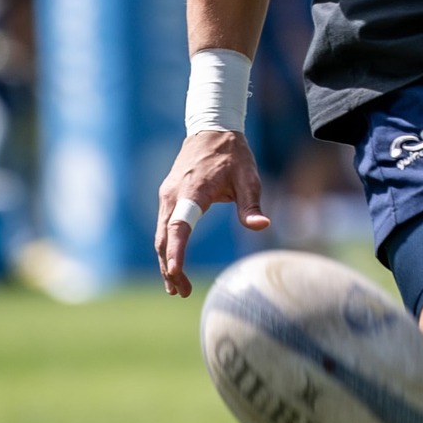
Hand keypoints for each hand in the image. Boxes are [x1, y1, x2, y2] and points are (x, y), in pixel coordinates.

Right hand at [154, 129, 269, 296]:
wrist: (211, 129)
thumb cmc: (233, 155)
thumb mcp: (249, 177)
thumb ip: (251, 205)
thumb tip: (261, 226)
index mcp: (193, 190)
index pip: (180, 225)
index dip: (176, 250)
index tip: (174, 272)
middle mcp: (174, 195)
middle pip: (165, 237)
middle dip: (169, 267)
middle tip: (181, 292)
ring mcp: (167, 195)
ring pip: (161, 234)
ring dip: (165, 261)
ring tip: (177, 288)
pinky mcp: (167, 196)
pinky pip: (164, 227)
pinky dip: (166, 248)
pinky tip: (171, 266)